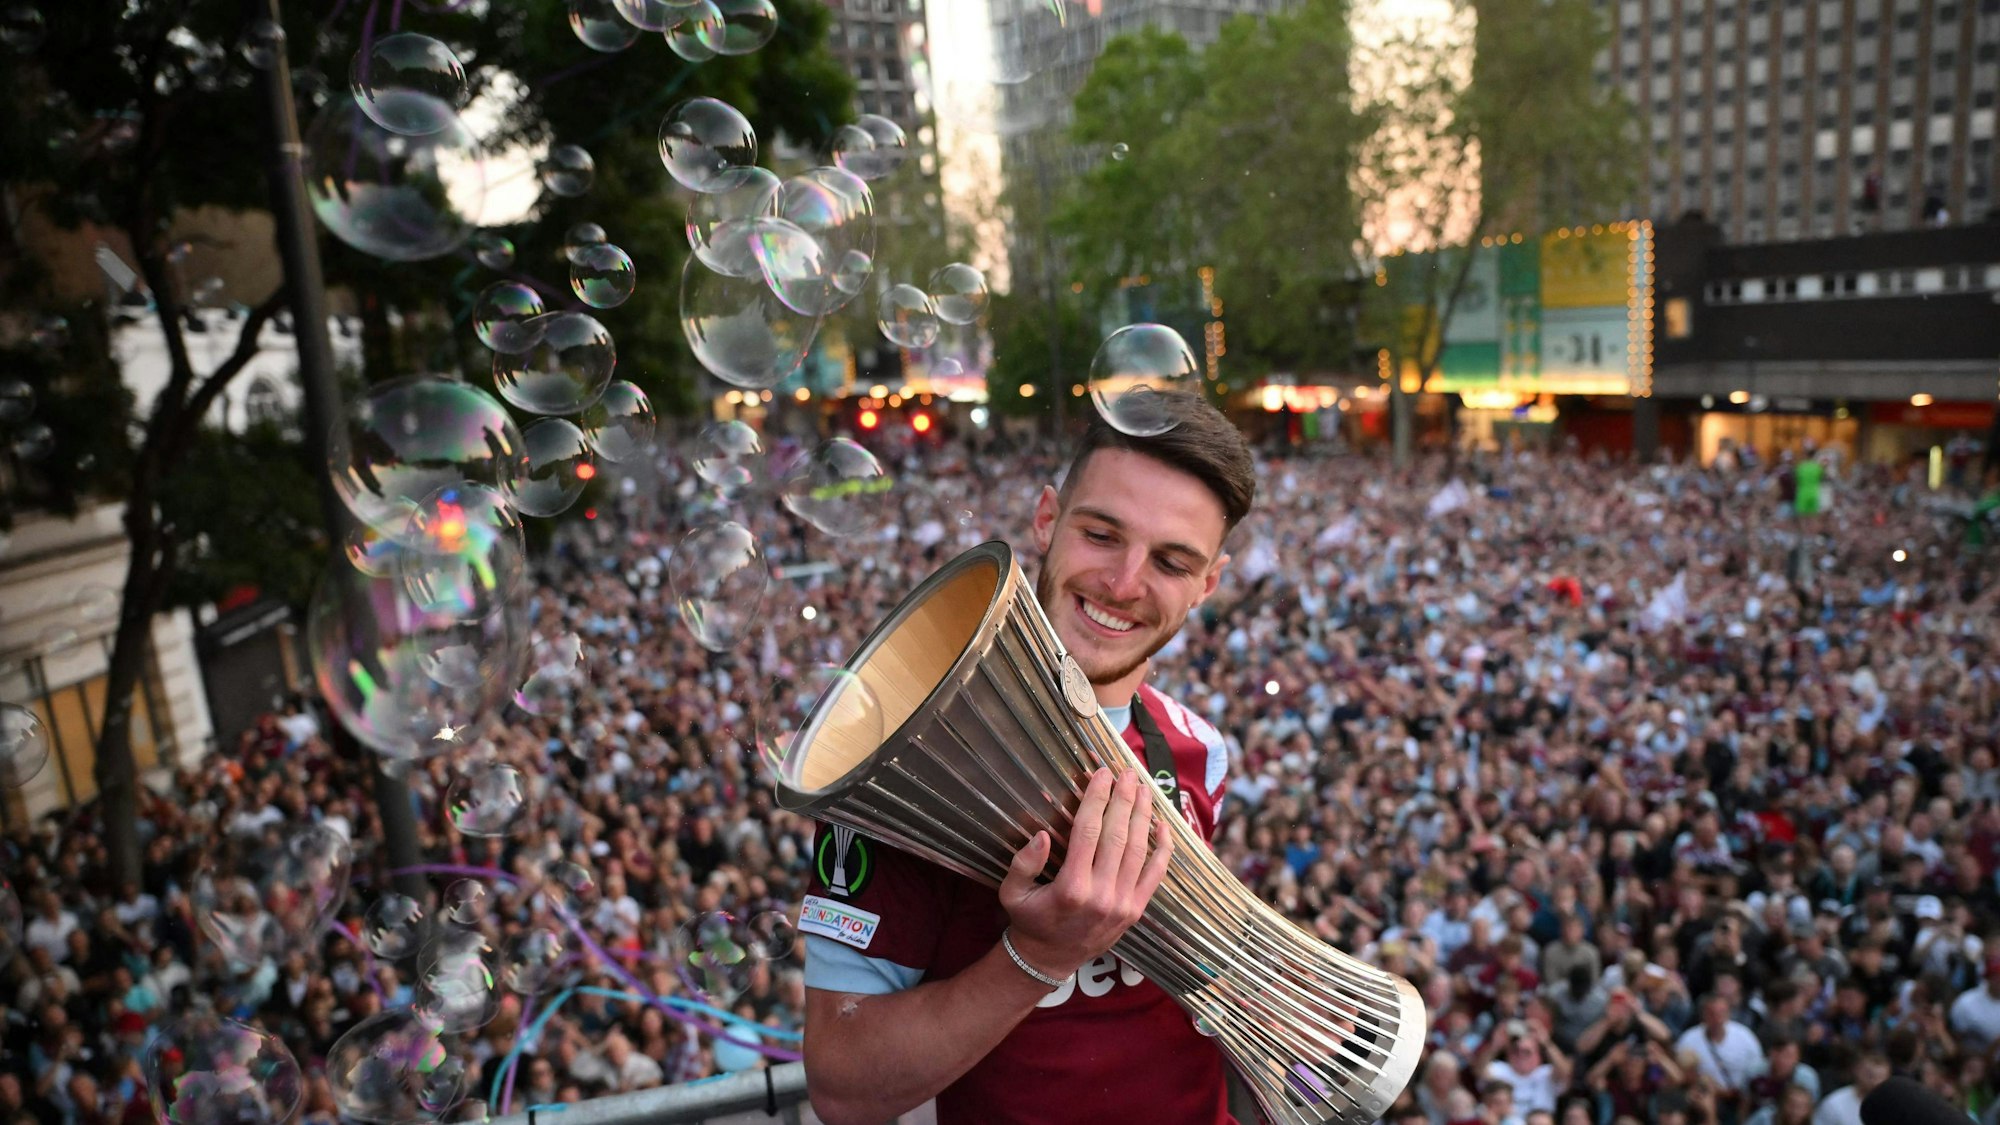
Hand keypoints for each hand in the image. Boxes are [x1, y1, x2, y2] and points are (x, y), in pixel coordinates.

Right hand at [999, 768, 1173, 978]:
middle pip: (1118, 835)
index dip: (1096, 799)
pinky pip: (1155, 874)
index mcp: (1070, 888)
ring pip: (1139, 850)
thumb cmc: (1029, 921)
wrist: (1050, 961)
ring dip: (1143, 816)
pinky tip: (1163, 824)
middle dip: (1124, 799)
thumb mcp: (1012, 893)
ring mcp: (1123, 904)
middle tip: (1128, 773)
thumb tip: (1042, 834)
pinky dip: (1162, 848)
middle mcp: (1101, 895)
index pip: (1088, 831)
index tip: (1101, 774)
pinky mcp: (1135, 910)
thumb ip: (1023, 864)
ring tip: (1144, 789)